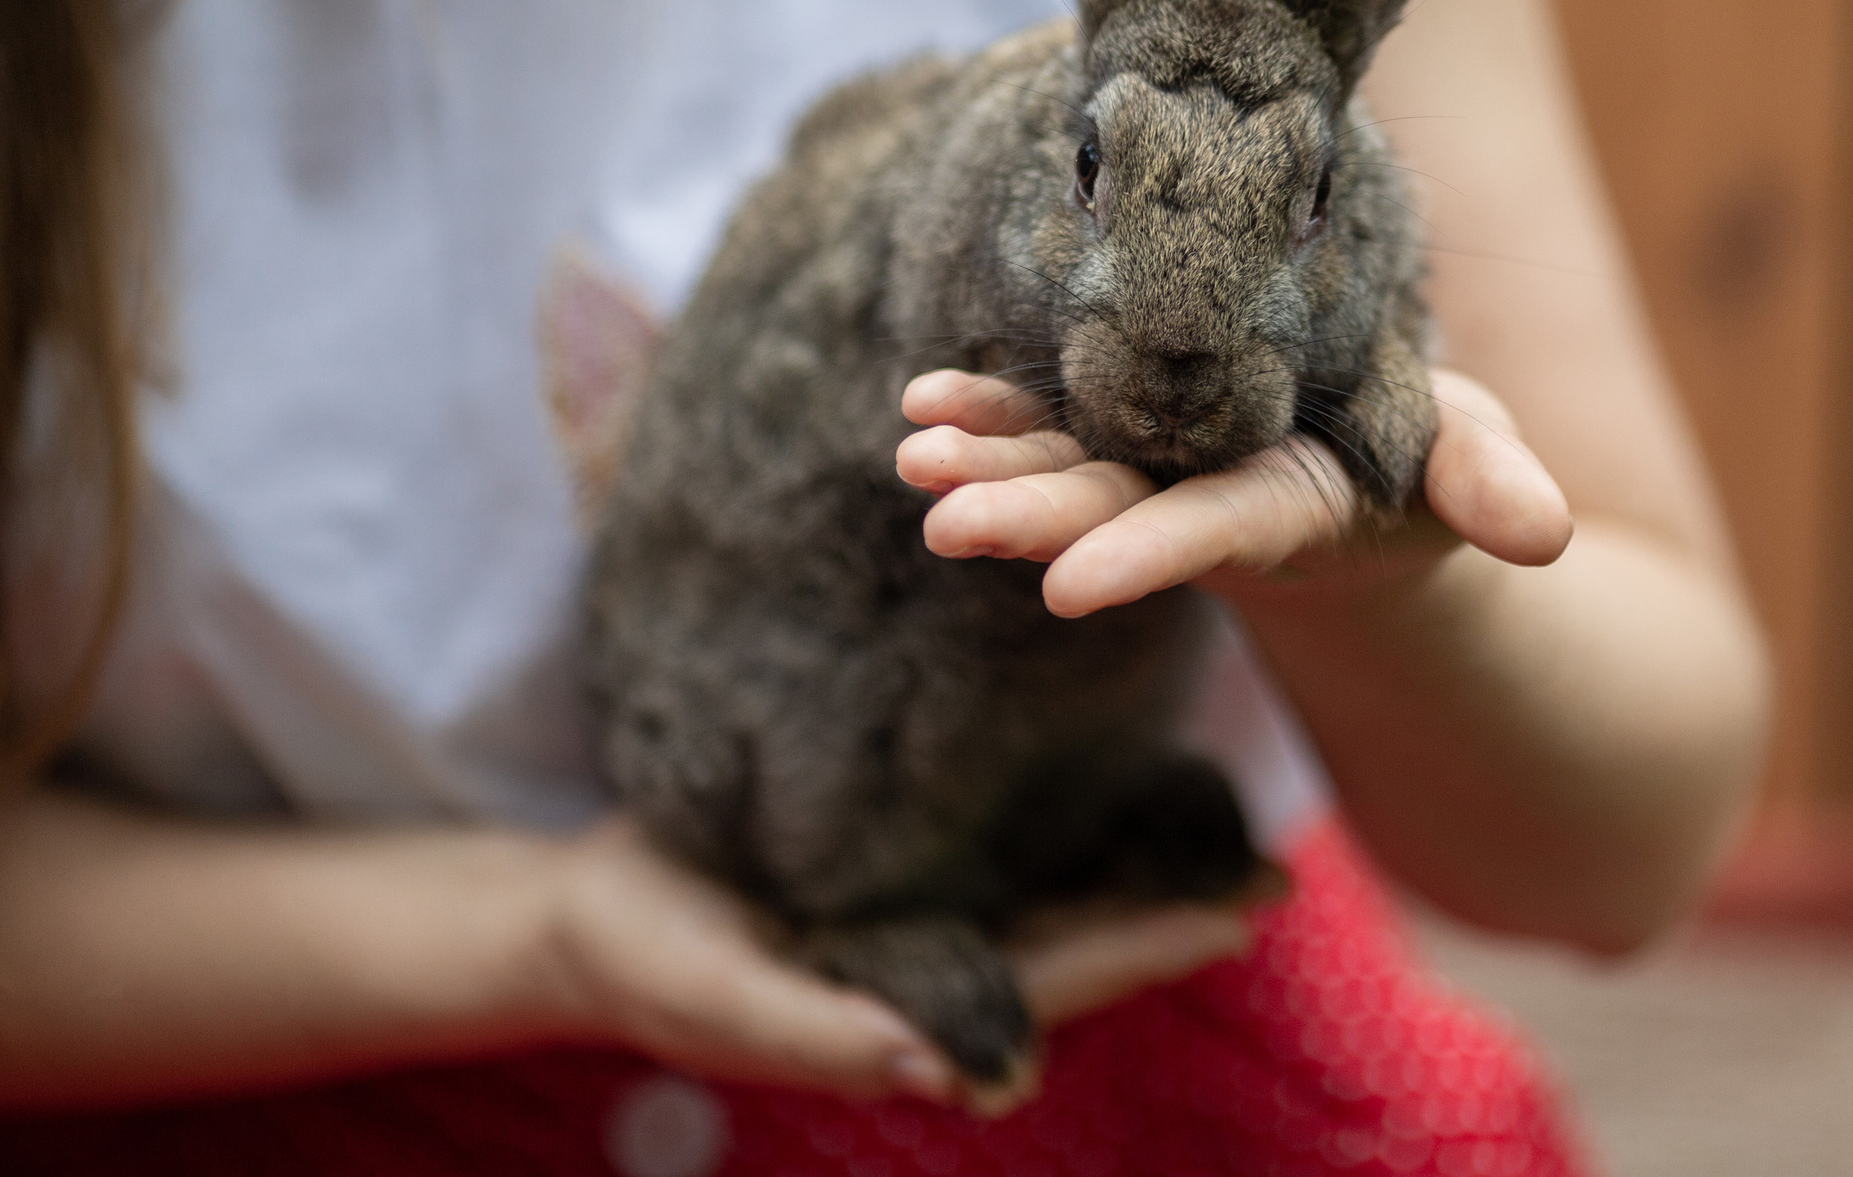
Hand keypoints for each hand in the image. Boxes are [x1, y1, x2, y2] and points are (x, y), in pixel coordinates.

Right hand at [534, 816, 1248, 1105]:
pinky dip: (1058, 814)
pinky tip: (1108, 772)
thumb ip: (833, 1042)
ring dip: (1133, 861)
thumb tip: (969, 1080)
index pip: (1060, 975)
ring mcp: (919, 905)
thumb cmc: (648, 960)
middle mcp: (936, 957)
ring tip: (1225, 819)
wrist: (577, 908)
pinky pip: (995, 835)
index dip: (1149, 945)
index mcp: (915, 1005)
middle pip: (1081, 932)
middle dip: (1172, 905)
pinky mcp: (891, 852)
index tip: (1239, 908)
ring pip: (1051, 885)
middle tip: (1275, 867)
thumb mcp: (723, 999)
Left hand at [895, 368, 1573, 616]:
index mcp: (1284, 506)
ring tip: (911, 457)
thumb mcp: (1466, 459)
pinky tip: (919, 404)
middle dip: (1026, 516)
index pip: (1211, 533)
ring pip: (1055, 469)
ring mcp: (1145, 463)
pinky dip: (984, 415)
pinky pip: (1039, 421)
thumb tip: (1545, 534)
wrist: (1356, 449)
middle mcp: (1198, 494)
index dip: (1144, 554)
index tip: (1064, 589)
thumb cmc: (1419, 454)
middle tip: (939, 520)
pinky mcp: (1109, 423)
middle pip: (1106, 510)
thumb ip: (1491, 486)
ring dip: (983, 466)